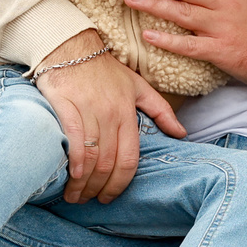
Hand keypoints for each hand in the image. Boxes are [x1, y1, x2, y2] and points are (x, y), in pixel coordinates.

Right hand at [29, 30, 185, 202]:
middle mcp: (110, 113)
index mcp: (128, 112)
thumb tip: (182, 134)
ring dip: (82, 183)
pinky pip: (71, 139)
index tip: (110, 197)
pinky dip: (72, 161)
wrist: (72, 45)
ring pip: (89, 156)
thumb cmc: (105, 69)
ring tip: (75, 196)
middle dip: (99, 189)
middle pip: (108, 163)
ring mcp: (87, 109)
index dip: (120, 184)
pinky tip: (69, 177)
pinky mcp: (64, 105)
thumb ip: (161, 111)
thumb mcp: (139, 87)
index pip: (129, 158)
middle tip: (89, 201)